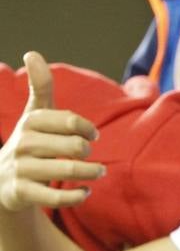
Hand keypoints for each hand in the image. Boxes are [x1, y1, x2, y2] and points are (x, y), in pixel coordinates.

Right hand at [0, 52, 102, 211]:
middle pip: (73, 146)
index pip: (71, 120)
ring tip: (99, 172)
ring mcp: (20, 169)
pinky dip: (76, 196)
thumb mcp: (34, 113)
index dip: (88, 128)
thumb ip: (40, 86)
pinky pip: (55, 197)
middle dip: (88, 151)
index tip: (94, 134)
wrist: (0, 179)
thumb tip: (31, 53)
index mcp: (31, 121)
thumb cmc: (29, 140)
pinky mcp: (20, 193)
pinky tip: (85, 192)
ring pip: (67, 171)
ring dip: (91, 172)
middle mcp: (23, 144)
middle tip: (91, 154)